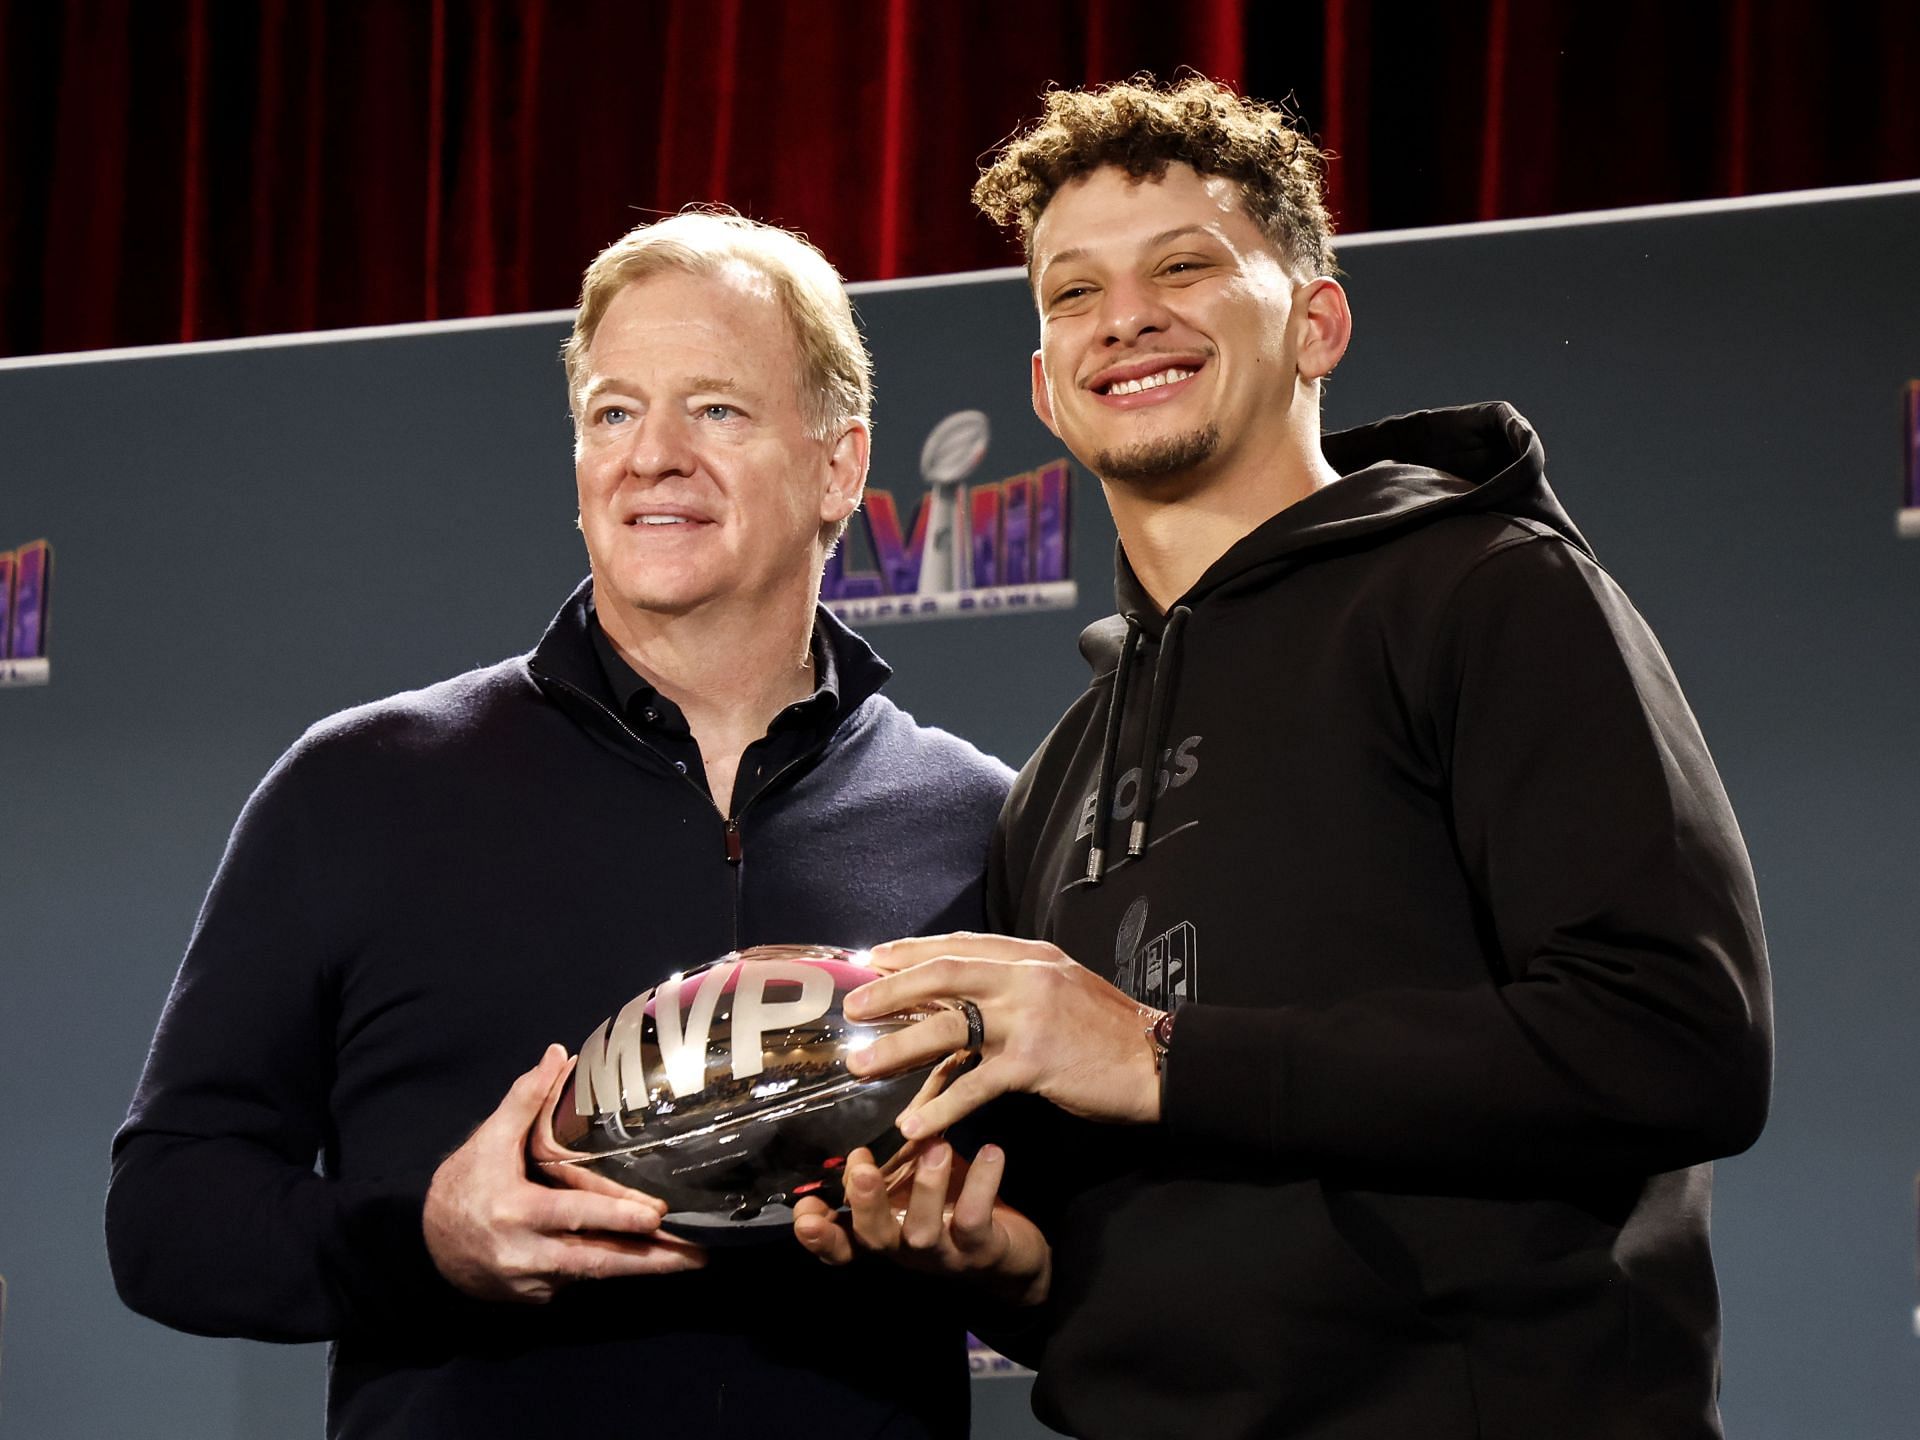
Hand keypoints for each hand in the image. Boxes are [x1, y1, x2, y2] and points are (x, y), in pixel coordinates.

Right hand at [423, 1044, 704, 1302]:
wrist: (424, 1248)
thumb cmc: (462, 1187)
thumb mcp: (489, 1140)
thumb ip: (525, 1099)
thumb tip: (557, 1053)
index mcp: (517, 1210)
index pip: (575, 1215)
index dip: (617, 1216)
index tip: (657, 1215)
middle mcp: (527, 1253)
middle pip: (598, 1260)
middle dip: (651, 1261)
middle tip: (697, 1254)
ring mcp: (532, 1281)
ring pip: (595, 1275)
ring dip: (643, 1270)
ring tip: (690, 1261)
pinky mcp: (536, 1297)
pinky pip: (578, 1282)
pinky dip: (609, 1271)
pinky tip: (647, 1262)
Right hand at [792, 1143, 1049, 1307]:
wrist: (1014, 1259)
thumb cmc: (953, 1210)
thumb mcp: (914, 1187)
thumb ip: (889, 1163)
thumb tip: (867, 1114)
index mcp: (883, 1233)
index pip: (840, 1244)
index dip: (818, 1236)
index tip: (803, 1213)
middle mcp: (905, 1249)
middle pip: (873, 1237)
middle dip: (865, 1204)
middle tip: (862, 1167)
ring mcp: (942, 1255)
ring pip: (922, 1230)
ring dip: (925, 1187)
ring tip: (934, 1146)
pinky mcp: (981, 1251)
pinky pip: (975, 1218)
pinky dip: (982, 1184)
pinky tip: (991, 1152)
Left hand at [845, 932, 1162, 1138]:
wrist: (1159, 1061)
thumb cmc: (1108, 1031)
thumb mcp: (1063, 987)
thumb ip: (1016, 985)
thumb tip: (963, 996)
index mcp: (1031, 956)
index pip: (960, 944)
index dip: (912, 951)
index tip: (874, 957)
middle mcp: (1026, 977)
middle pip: (943, 974)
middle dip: (891, 989)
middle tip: (854, 1006)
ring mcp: (1030, 1017)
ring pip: (948, 1026)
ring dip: (898, 1047)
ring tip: (862, 1065)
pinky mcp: (1035, 1061)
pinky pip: (975, 1084)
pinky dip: (941, 1105)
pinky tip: (915, 1124)